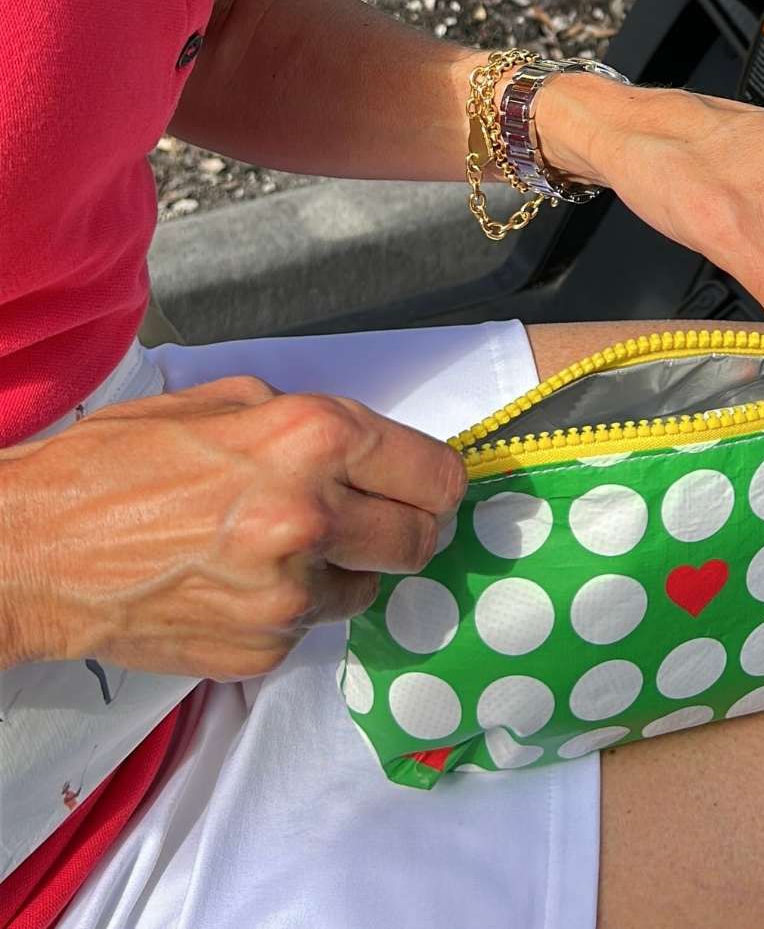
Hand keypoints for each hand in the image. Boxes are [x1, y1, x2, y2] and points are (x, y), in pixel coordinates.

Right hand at [0, 378, 465, 678]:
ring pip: (371, 589)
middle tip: (375, 519)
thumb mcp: (225, 400)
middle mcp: (313, 517)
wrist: (32, 551)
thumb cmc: (120, 460)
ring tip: (286, 548)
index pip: (436, 474)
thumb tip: (370, 447)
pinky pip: (311, 627)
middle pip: (423, 539)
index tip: (427, 485)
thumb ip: (308, 420)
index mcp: (313, 439)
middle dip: (408, 527)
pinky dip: (293, 607)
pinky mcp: (262, 649)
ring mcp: (289, 594)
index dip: (437, 480)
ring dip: (347, 569)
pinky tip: (241, 583)